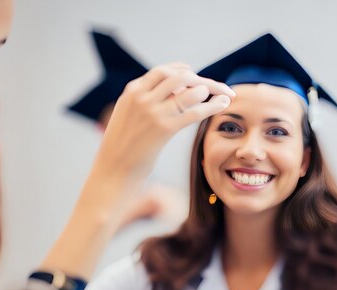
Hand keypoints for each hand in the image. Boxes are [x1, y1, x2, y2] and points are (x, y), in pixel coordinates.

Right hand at [40, 64, 231, 279]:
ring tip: (225, 95)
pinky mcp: (163, 128)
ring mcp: (151, 111)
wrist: (112, 172)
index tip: (199, 79)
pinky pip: (194, 111)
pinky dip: (212, 105)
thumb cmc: (122, 151)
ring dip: (211, 90)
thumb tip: (169, 100)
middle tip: (219, 87)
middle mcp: (141, 97)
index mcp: (132, 92)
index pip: (163, 71)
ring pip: (189, 90)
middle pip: (180, 76)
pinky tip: (224, 105)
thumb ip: (145, 105)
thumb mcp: (128, 119)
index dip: (185, 71)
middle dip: (204, 80)